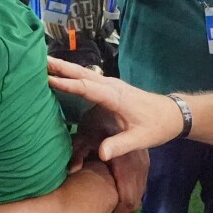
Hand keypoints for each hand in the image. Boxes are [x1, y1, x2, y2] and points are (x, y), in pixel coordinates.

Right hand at [47, 57, 184, 159]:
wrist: (173, 114)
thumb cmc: (157, 126)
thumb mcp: (141, 139)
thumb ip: (120, 145)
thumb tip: (101, 154)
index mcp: (116, 97)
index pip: (87, 88)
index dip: (67, 84)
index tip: (48, 79)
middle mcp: (111, 86)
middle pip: (82, 74)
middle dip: (61, 66)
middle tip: (38, 59)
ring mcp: (111, 85)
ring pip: (84, 73)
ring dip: (65, 67)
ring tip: (43, 62)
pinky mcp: (110, 88)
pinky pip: (87, 78)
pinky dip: (72, 73)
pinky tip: (62, 73)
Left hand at [68, 105, 148, 212]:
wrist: (124, 108)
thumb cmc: (100, 121)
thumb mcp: (85, 135)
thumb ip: (77, 153)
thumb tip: (72, 171)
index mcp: (125, 163)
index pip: (128, 198)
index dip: (117, 210)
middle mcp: (138, 166)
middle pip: (135, 200)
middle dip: (120, 210)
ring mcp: (144, 164)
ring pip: (139, 194)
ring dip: (125, 201)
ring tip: (110, 204)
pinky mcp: (144, 162)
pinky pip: (140, 185)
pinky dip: (129, 191)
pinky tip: (115, 190)